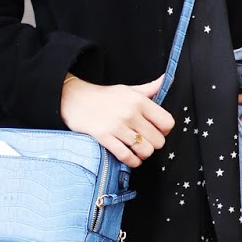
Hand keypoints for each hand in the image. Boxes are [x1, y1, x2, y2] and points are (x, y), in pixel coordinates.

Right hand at [60, 76, 174, 166]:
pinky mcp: (104, 137)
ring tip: (138, 150)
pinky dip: (132, 161)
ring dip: (143, 154)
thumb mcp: (128, 89)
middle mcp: (130, 113)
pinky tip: (131, 158)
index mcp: (139, 101)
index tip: (158, 131)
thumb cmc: (104, 96)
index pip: (167, 122)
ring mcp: (117, 126)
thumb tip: (165, 79)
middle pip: (158, 140)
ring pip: (145, 150)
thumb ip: (149, 89)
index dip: (165, 130)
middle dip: (154, 144)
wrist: (74, 99)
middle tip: (146, 142)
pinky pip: (126, 156)